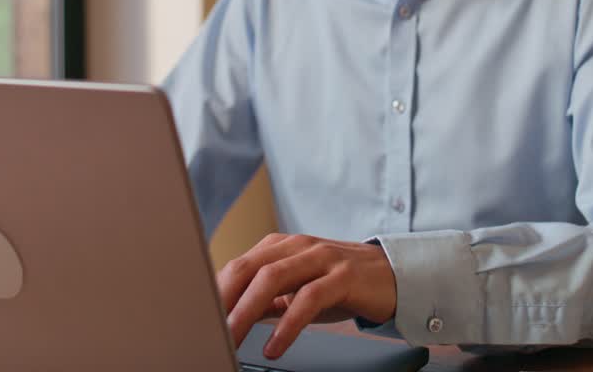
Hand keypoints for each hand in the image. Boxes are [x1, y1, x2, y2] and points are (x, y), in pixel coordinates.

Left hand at [218, 233, 395, 358]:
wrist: (394, 277)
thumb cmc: (342, 284)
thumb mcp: (298, 290)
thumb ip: (267, 299)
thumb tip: (231, 316)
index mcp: (281, 247)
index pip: (238, 266)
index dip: (215, 292)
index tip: (198, 319)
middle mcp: (298, 247)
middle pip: (249, 268)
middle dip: (224, 301)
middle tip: (208, 330)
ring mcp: (321, 258)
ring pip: (273, 278)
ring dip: (247, 310)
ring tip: (232, 338)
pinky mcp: (343, 275)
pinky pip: (309, 298)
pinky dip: (287, 324)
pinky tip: (275, 345)